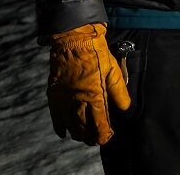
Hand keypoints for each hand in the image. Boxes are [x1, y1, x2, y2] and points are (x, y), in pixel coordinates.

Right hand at [45, 22, 130, 144]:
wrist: (74, 40)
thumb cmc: (97, 53)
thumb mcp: (114, 70)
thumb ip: (119, 91)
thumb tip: (125, 108)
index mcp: (94, 96)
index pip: (99, 123)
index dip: (104, 133)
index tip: (108, 136)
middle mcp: (77, 101)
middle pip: (83, 128)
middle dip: (91, 137)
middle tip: (97, 140)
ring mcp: (64, 99)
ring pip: (70, 125)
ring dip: (77, 134)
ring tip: (84, 137)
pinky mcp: (54, 94)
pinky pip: (55, 116)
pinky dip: (60, 127)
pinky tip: (64, 132)